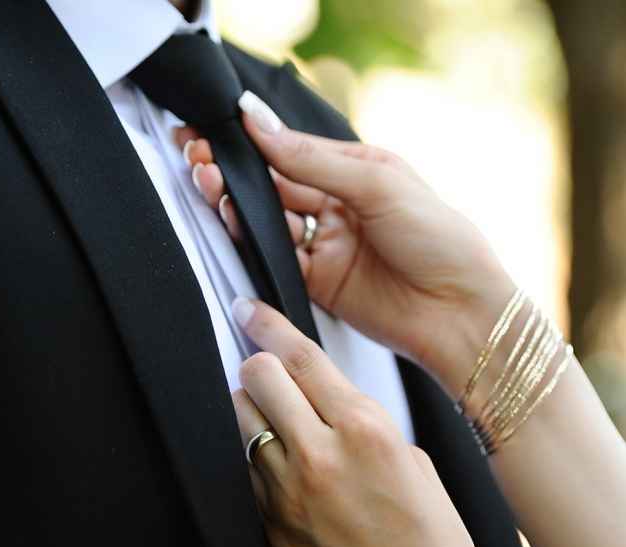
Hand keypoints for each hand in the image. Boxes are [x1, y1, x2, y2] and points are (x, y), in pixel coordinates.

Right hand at [174, 92, 515, 398]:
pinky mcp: (318, 283)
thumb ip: (313, 159)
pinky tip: (233, 226)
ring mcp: (325, 246)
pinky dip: (252, 245)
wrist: (458, 309)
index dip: (254, 144)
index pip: (292, 152)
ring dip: (237, 206)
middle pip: (273, 186)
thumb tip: (260, 122)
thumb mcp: (377, 182)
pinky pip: (276, 261)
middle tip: (201, 160)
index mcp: (354, 173)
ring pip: (268, 223)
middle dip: (236, 173)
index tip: (219, 131)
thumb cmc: (437, 237)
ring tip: (210, 186)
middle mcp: (336, 207)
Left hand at [228, 298, 516, 546]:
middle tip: (264, 366)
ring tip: (270, 412)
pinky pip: (245, 467)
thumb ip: (370, 427)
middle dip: (258, 362)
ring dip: (252, 405)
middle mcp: (321, 453)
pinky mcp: (271, 524)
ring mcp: (288, 490)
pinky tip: (275, 457)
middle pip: (258, 376)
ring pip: (240, 417)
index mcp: (366, 430)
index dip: (270, 325)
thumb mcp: (418, 466)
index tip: (249, 310)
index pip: (301, 358)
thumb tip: (338, 409)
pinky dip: (254, 451)